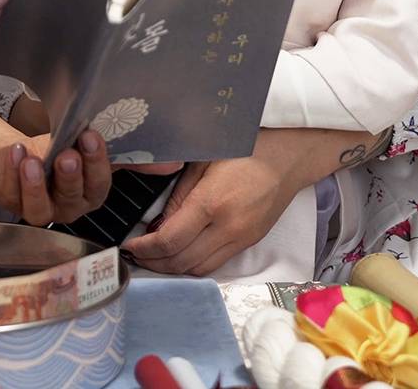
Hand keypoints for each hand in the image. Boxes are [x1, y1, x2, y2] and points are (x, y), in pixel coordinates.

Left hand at [0, 131, 113, 224]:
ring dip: (36, 184)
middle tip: (68, 156)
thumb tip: (164, 159)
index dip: (96, 162)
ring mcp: (39, 209)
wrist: (18, 151)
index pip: (98, 183)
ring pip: (39, 207)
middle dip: (70, 176)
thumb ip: (116, 148)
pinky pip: (12, 193)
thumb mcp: (83, 145)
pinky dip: (11, 171)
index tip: (90, 136)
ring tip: (32, 161)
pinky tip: (16, 152)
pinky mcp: (12, 203)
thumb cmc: (54, 150)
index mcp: (90, 192)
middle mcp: (68, 206)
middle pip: (72, 197)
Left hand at [121, 127, 342, 275]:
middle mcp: (228, 228)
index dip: (144, 248)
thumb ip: (178, 195)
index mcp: (212, 203)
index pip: (169, 241)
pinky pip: (216, 264)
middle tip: (135, 254)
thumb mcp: (202, 161)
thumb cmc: (244, 148)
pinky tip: (180, 253)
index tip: (129, 245)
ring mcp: (242, 239)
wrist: (289, 156)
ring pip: (199, 270)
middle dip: (153, 263)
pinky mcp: (250, 242)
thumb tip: (158, 225)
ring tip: (154, 257)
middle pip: (181, 262)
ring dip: (172, 268)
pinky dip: (193, 265)